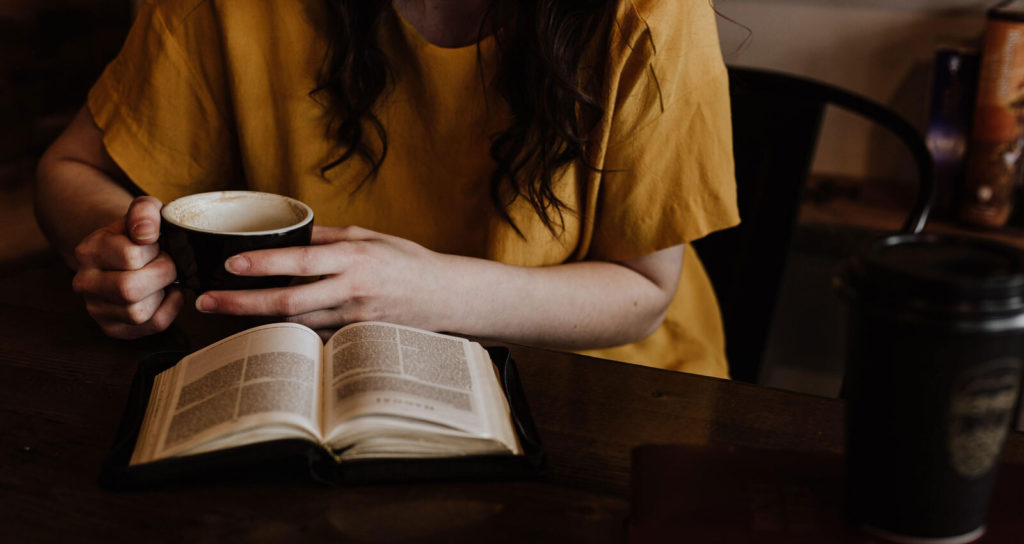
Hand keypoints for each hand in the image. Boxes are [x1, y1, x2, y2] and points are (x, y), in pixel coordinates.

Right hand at [71, 196, 182, 338]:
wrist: (128, 253)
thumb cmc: (140, 233)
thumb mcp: (144, 212)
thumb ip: (145, 212)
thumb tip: (146, 233)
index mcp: (88, 251)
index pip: (130, 256)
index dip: (154, 250)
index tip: (156, 245)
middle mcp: (84, 283)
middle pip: (129, 289)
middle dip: (162, 274)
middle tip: (167, 263)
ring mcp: (96, 309)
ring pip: (138, 312)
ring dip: (162, 293)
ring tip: (163, 279)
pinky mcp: (113, 328)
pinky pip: (151, 325)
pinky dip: (170, 309)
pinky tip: (167, 293)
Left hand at [194, 226, 456, 337]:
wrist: (444, 297)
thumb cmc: (406, 261)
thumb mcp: (369, 236)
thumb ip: (328, 236)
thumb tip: (287, 232)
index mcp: (354, 257)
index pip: (301, 260)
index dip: (264, 264)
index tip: (231, 265)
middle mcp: (352, 290)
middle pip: (289, 301)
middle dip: (242, 303)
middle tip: (206, 302)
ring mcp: (354, 319)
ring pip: (296, 324)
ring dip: (258, 320)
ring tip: (224, 313)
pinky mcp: (356, 338)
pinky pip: (314, 337)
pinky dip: (288, 333)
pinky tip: (264, 329)